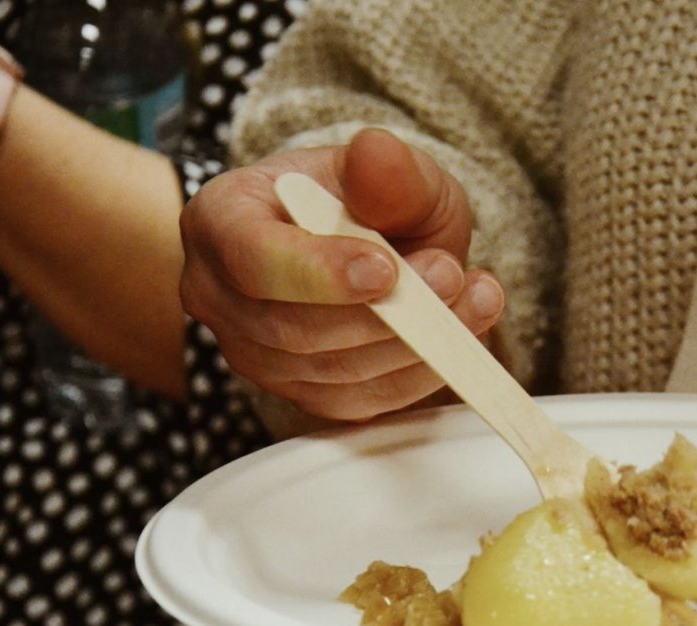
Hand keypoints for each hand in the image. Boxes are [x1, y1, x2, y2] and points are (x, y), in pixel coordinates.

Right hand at [180, 128, 505, 420]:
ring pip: (332, 372)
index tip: (387, 269)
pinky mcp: (302, 394)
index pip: (253, 258)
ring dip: (415, 345)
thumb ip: (387, 169)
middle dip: (385, 313)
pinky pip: (360, 402)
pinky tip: (460, 337)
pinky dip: (418, 375)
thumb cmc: (369, 202)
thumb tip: (377, 153)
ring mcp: (257, 355)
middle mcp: (221, 296)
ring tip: (475, 298)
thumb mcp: (390, 170)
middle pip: (293, 329)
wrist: (377, 247)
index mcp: (221, 220)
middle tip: (452, 275)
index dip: (320, 272)